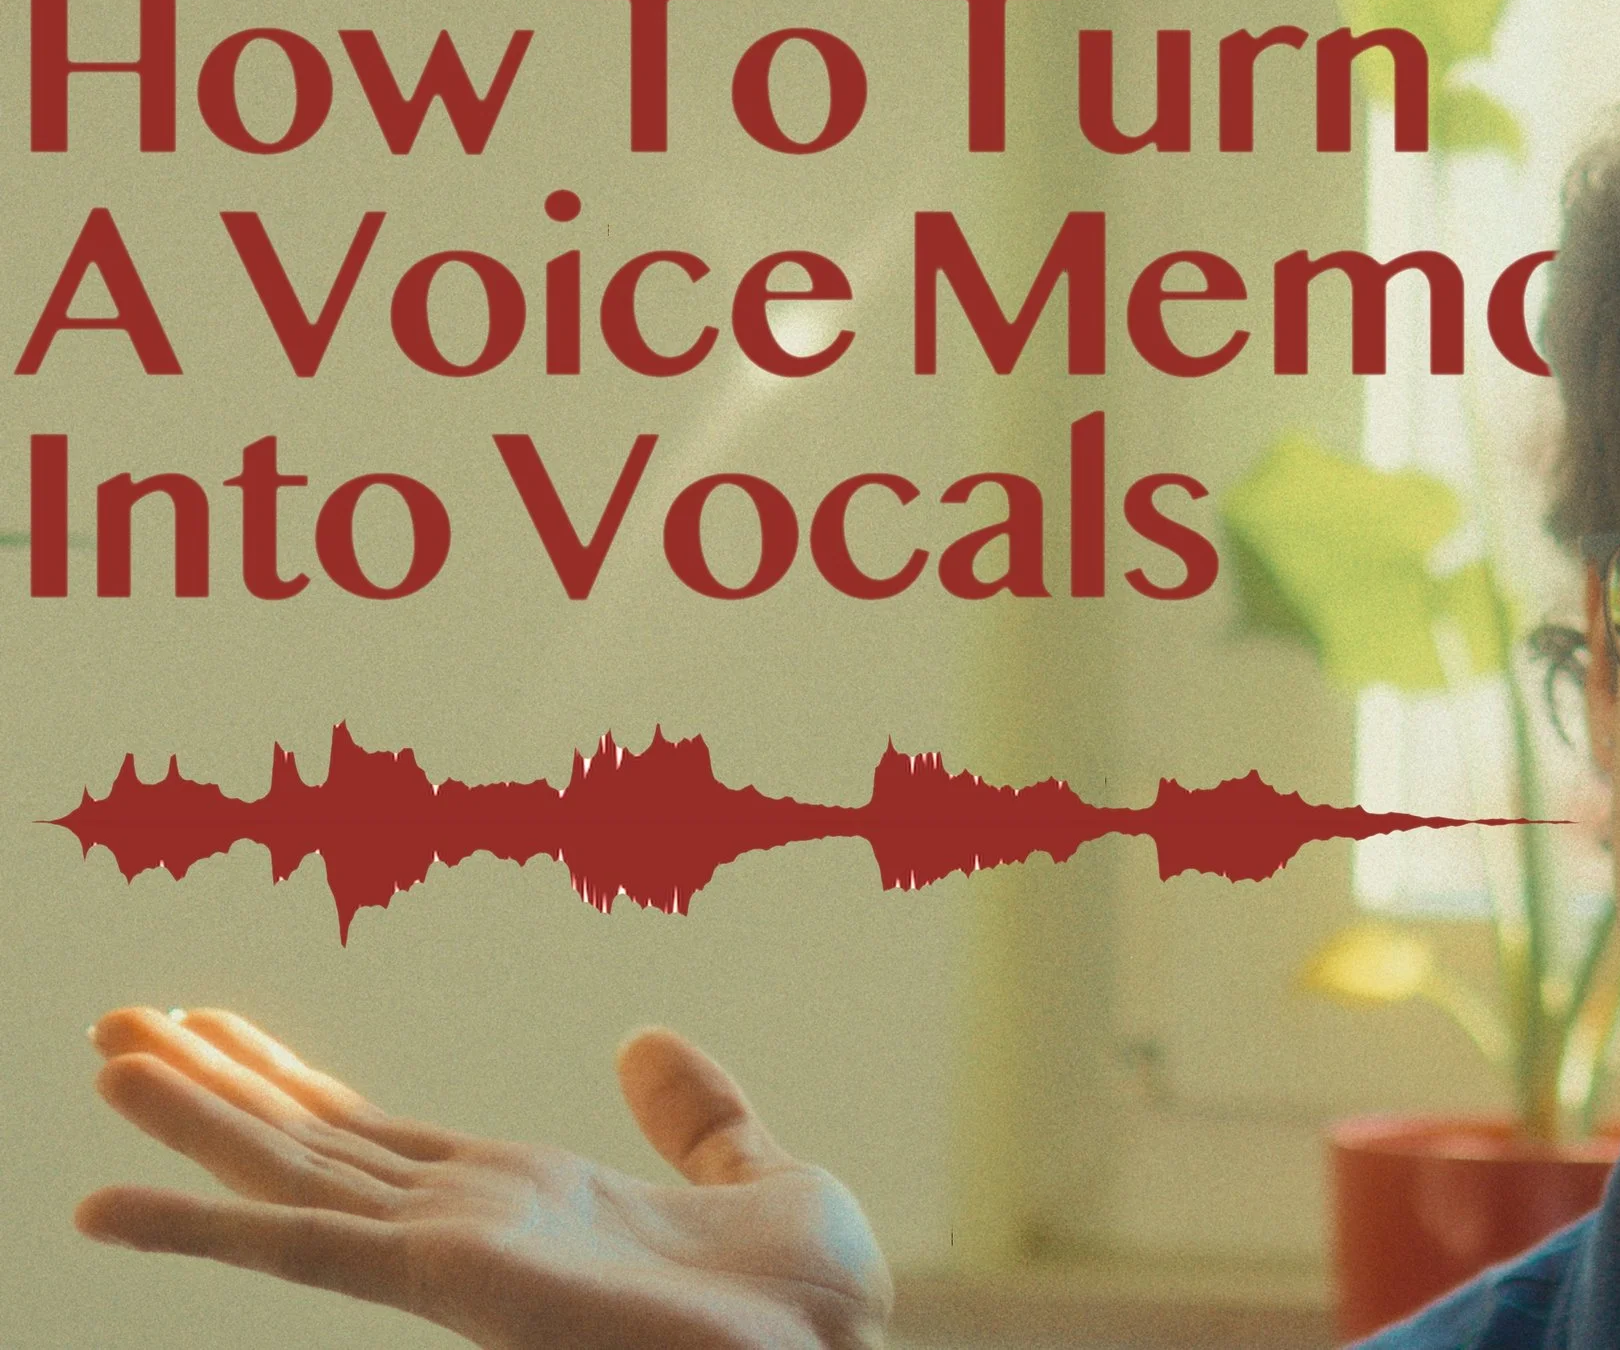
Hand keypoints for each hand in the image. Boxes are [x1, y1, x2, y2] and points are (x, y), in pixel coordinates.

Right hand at [76, 1007, 891, 1349]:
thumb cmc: (806, 1306)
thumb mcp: (755, 1175)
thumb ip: (696, 1117)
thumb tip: (640, 1040)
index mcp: (530, 1198)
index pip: (382, 1132)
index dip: (296, 1082)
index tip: (217, 1028)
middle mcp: (472, 1226)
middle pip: (316, 1142)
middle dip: (219, 1086)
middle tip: (119, 1019)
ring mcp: (453, 1254)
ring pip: (293, 1177)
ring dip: (196, 1122)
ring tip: (108, 1053)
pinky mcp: (451, 1283)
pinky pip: (304, 1251)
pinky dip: (203, 1225)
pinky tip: (111, 1202)